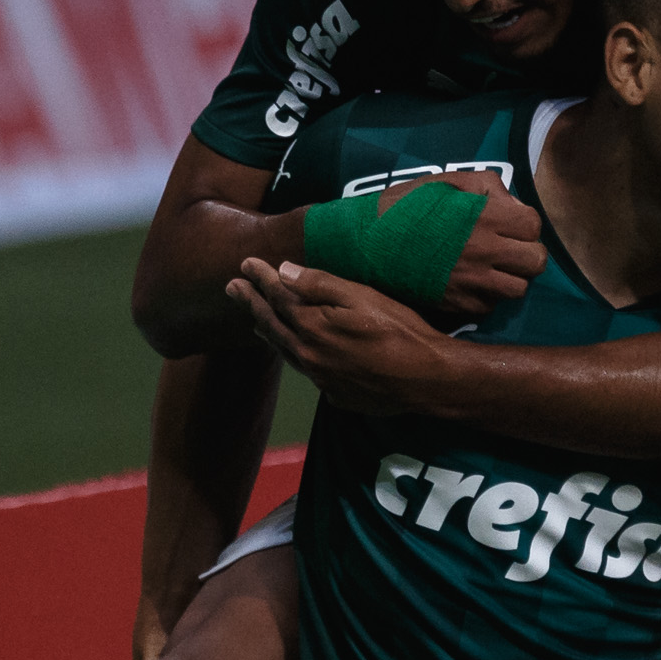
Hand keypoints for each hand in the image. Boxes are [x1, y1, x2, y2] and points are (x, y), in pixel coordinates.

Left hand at [229, 258, 447, 413]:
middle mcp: (309, 356)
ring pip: (286, 352)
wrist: (427, 380)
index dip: (260, 278)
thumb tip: (283, 271)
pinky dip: (297, 357)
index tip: (245, 264)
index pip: (277, 296)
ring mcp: (321, 379)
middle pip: (272, 325)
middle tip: (232, 288)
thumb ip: (320, 284)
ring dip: (268, 332)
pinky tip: (300, 353)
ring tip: (255, 322)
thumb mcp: (362, 298)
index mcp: (312, 328)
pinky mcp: (337, 395)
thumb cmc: (401, 333)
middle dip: (251, 304)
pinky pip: (308, 373)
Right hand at [389, 173, 546, 319]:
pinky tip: (469, 281)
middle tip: (508, 249)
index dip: (524, 224)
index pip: (533, 226)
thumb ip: (488, 188)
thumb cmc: (406, 208)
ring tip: (491, 268)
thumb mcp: (447, 182)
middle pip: (535, 263)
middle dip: (526, 254)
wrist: (367, 244)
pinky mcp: (459, 306)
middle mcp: (485, 253)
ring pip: (518, 289)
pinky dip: (485, 295)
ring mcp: (473, 283)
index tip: (509, 224)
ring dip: (510, 278)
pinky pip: (490, 305)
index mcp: (485, 218)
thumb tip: (514, 208)